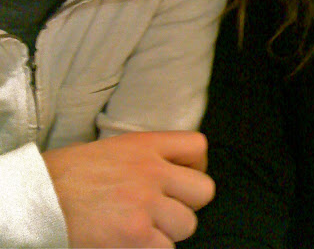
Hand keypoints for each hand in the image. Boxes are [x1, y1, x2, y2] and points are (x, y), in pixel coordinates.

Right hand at [42, 130, 214, 247]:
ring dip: (168, 232)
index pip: (198, 146)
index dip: (196, 165)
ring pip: (187, 225)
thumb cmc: (68, 174)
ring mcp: (147, 205)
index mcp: (146, 145)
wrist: (38, 198)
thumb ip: (146, 157)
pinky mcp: (137, 237)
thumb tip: (171, 172)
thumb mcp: (113, 149)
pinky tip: (130, 244)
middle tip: (165, 211)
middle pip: (204, 190)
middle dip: (188, 204)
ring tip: (141, 229)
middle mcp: (153, 171)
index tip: (183, 178)